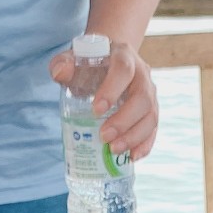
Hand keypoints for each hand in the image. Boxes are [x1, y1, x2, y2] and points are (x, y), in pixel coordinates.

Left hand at [49, 40, 158, 159]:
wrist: (109, 61)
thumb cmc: (89, 63)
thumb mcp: (73, 58)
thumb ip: (62, 63)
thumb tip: (59, 73)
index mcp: (124, 56)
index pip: (124, 70)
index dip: (112, 90)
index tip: (96, 110)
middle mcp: (142, 74)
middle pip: (142, 98)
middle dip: (124, 121)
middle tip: (104, 137)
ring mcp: (150, 94)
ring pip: (151, 116)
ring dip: (134, 136)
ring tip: (114, 150)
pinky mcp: (151, 111)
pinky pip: (153, 130)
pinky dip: (145, 145)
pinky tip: (132, 156)